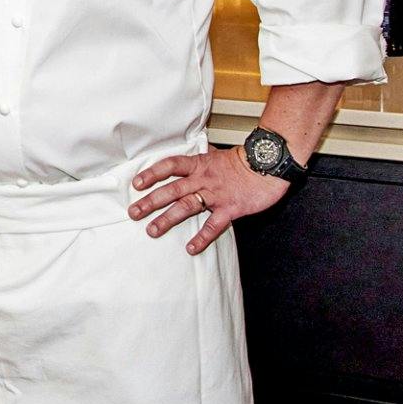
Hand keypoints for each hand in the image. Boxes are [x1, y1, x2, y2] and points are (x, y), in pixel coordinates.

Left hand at [129, 146, 289, 254]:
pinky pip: (213, 225)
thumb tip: (183, 163)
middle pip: (171, 190)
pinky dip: (202, 237)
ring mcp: (216, 194)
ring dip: (167, 219)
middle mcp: (203, 179)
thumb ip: (198, 162)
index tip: (136, 184)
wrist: (269, 164)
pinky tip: (191, 248)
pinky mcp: (231, 208)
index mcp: (198, 165)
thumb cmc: (242, 161)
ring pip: (186, 207)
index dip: (151, 174)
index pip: (169, 166)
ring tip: (152, 230)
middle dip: (150, 202)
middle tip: (134, 212)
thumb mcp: (215, 156)